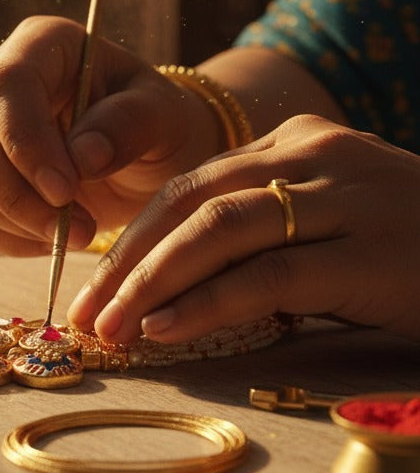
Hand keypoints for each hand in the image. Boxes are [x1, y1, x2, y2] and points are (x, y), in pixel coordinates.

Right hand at [0, 16, 218, 255]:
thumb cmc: (154, 121)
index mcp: (39, 45)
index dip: (26, 142)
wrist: (146, 156)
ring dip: (18, 221)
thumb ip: (128, 123)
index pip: (6, 86)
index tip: (65, 191)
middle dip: (20, 195)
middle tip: (82, 229)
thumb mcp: (163, 114)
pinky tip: (55, 237)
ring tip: (79, 234)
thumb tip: (82, 156)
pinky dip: (11, 239)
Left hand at [68, 114, 419, 342]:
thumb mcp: (326, 224)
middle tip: (86, 314)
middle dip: (127, 262)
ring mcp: (347, 197)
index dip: (133, 239)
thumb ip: (259, 235)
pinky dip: (207, 302)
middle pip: (190, 203)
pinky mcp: (373, 251)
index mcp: (296, 143)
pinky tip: (167, 328)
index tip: (94, 287)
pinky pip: (267, 276)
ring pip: (218, 232)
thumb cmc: (409, 252)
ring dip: (153, 282)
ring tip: (112, 327)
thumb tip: (163, 285)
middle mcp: (316, 155)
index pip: (189, 187)